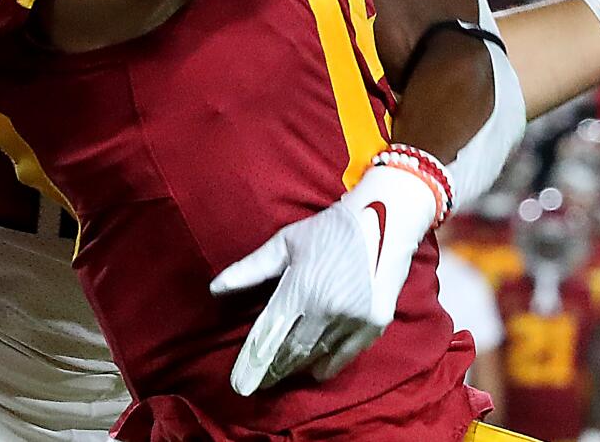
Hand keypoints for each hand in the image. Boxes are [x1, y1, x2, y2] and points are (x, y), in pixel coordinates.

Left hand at [208, 162, 438, 395]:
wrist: (385, 218)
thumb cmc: (329, 229)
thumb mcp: (286, 243)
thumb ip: (250, 269)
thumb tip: (214, 288)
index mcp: (300, 289)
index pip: (270, 337)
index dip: (254, 362)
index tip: (241, 381)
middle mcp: (326, 309)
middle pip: (293, 352)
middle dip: (274, 370)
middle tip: (259, 382)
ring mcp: (353, 318)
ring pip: (318, 356)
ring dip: (298, 369)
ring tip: (282, 375)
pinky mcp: (375, 323)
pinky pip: (346, 356)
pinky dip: (328, 366)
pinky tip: (315, 370)